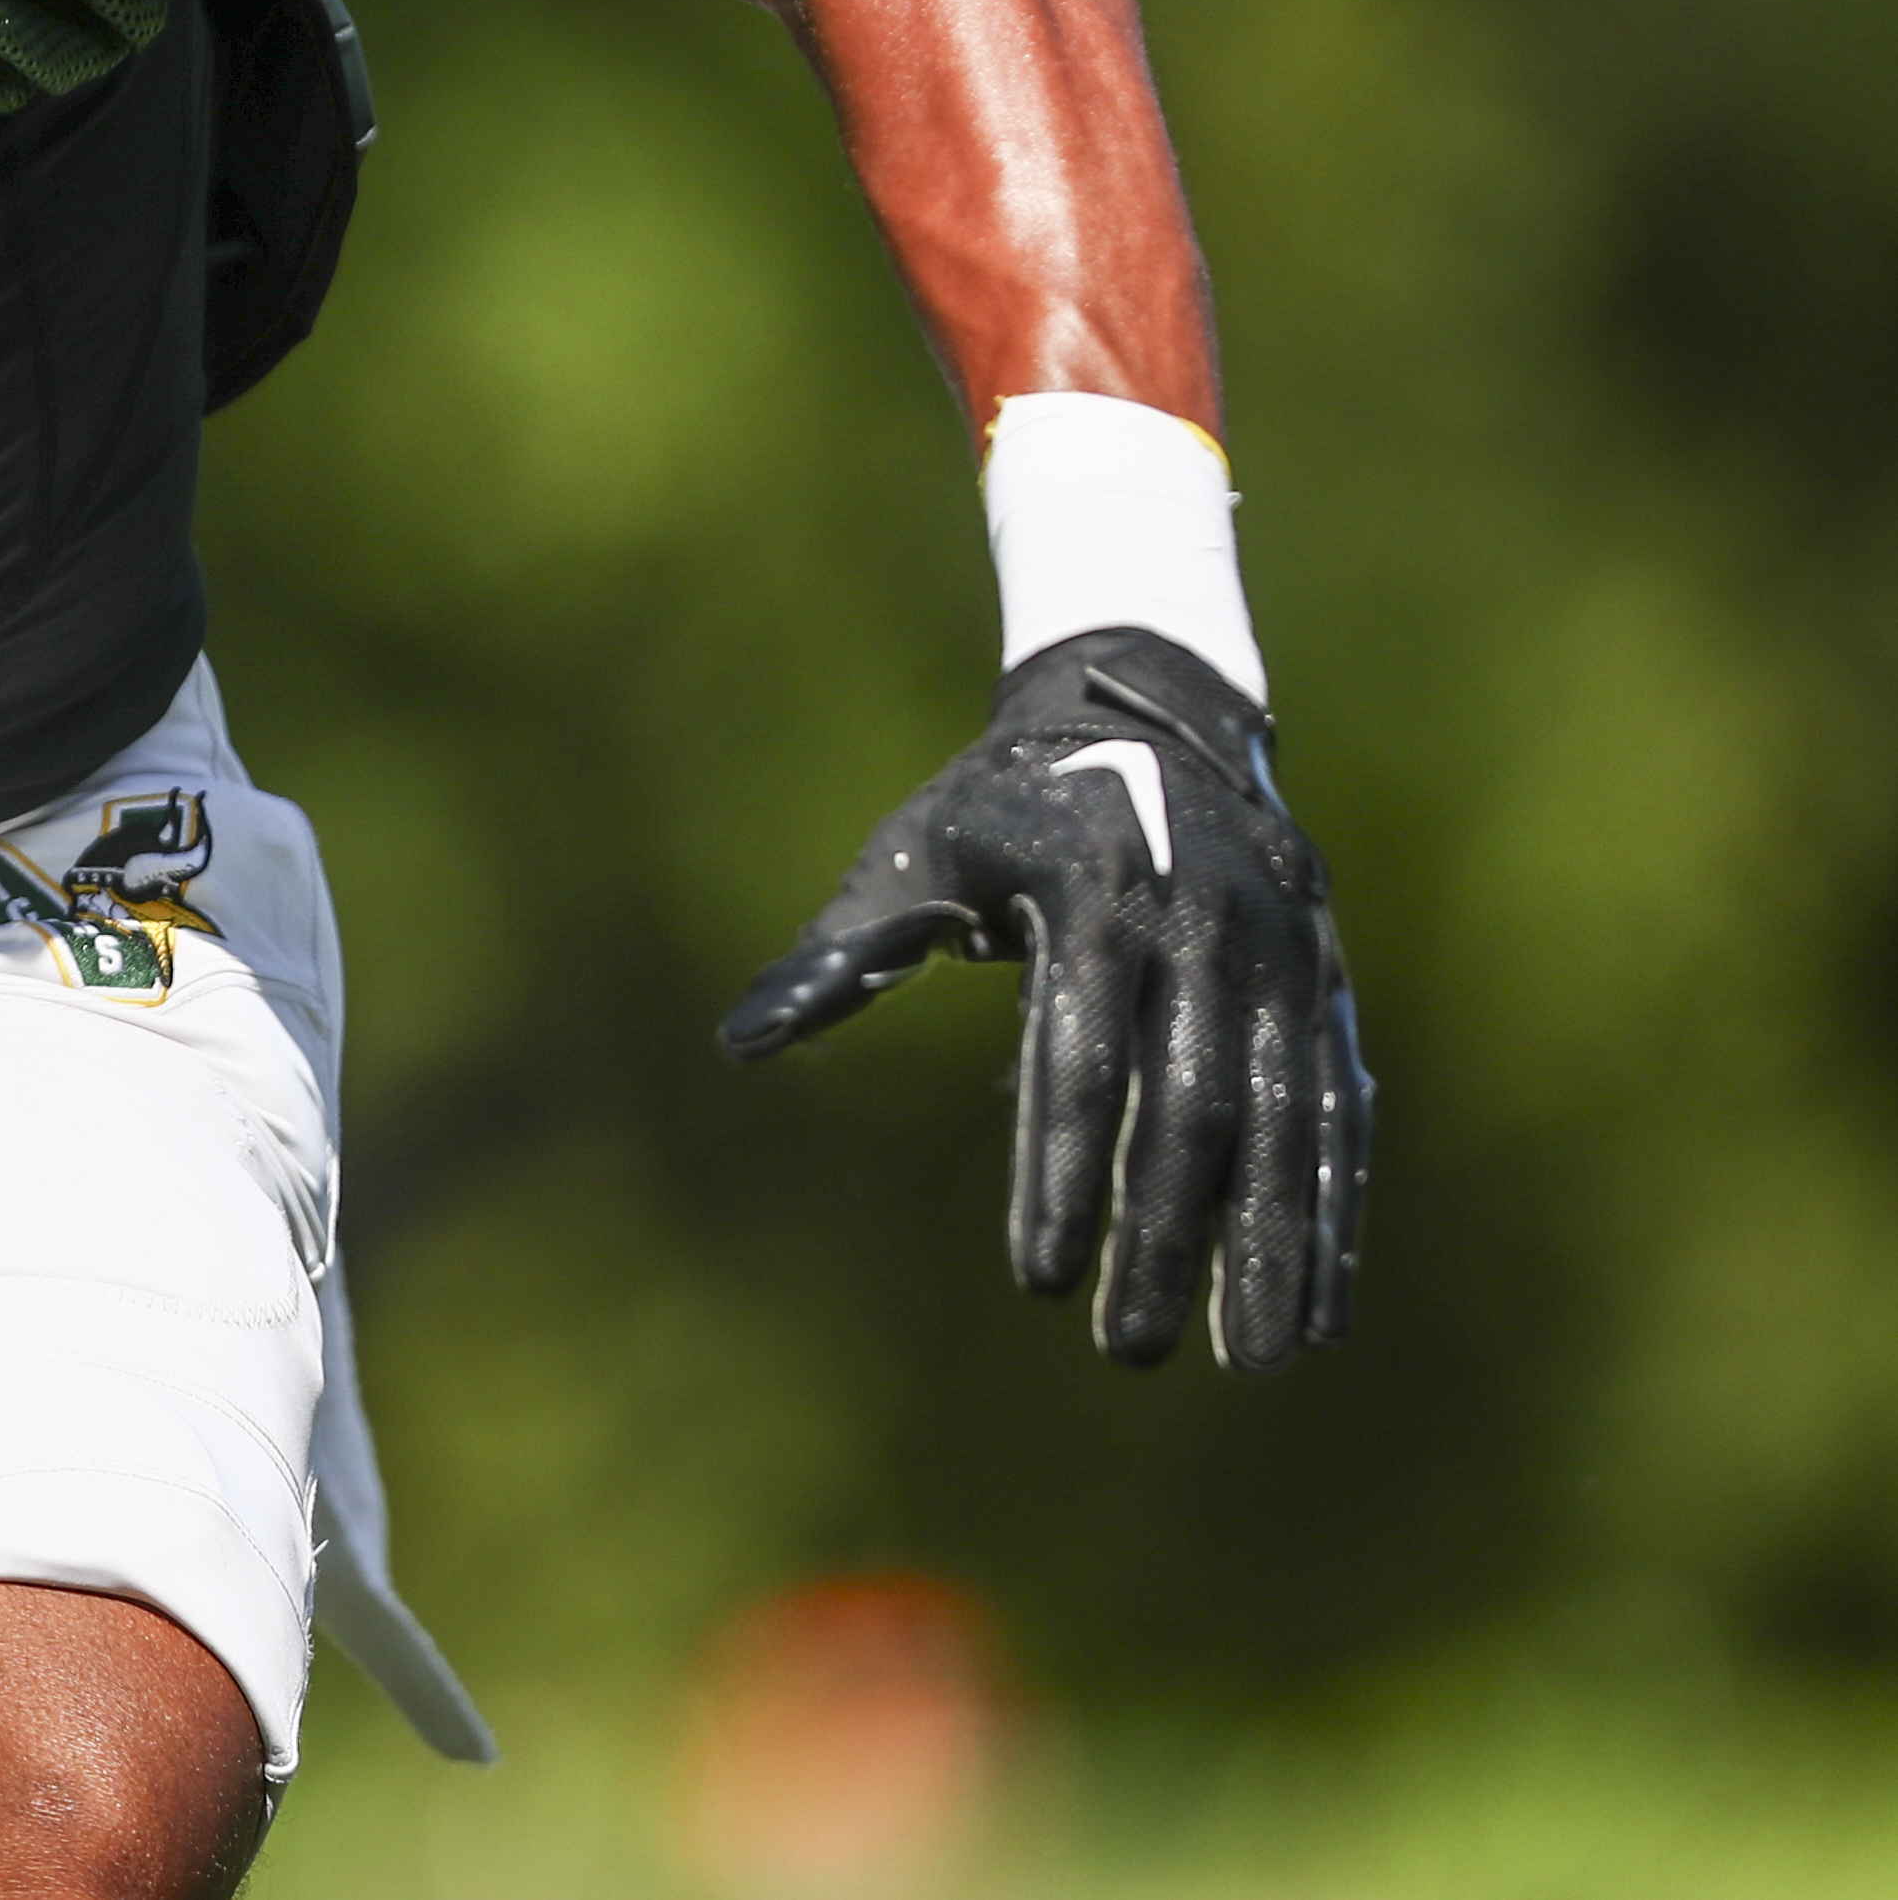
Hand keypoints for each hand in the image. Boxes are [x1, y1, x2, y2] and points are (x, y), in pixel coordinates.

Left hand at [721, 629, 1369, 1369]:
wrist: (1149, 716)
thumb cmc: (1003, 805)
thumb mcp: (916, 851)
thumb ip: (845, 953)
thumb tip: (740, 1039)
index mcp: (1092, 891)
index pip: (1080, 1057)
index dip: (1062, 1172)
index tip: (1037, 1282)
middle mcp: (1202, 925)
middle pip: (1191, 1107)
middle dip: (1164, 1235)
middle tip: (1127, 1350)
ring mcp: (1280, 957)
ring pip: (1283, 1121)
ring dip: (1269, 1246)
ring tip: (1249, 1362)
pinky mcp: (1327, 987)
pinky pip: (1338, 1113)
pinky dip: (1335, 1212)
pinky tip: (1320, 1312)